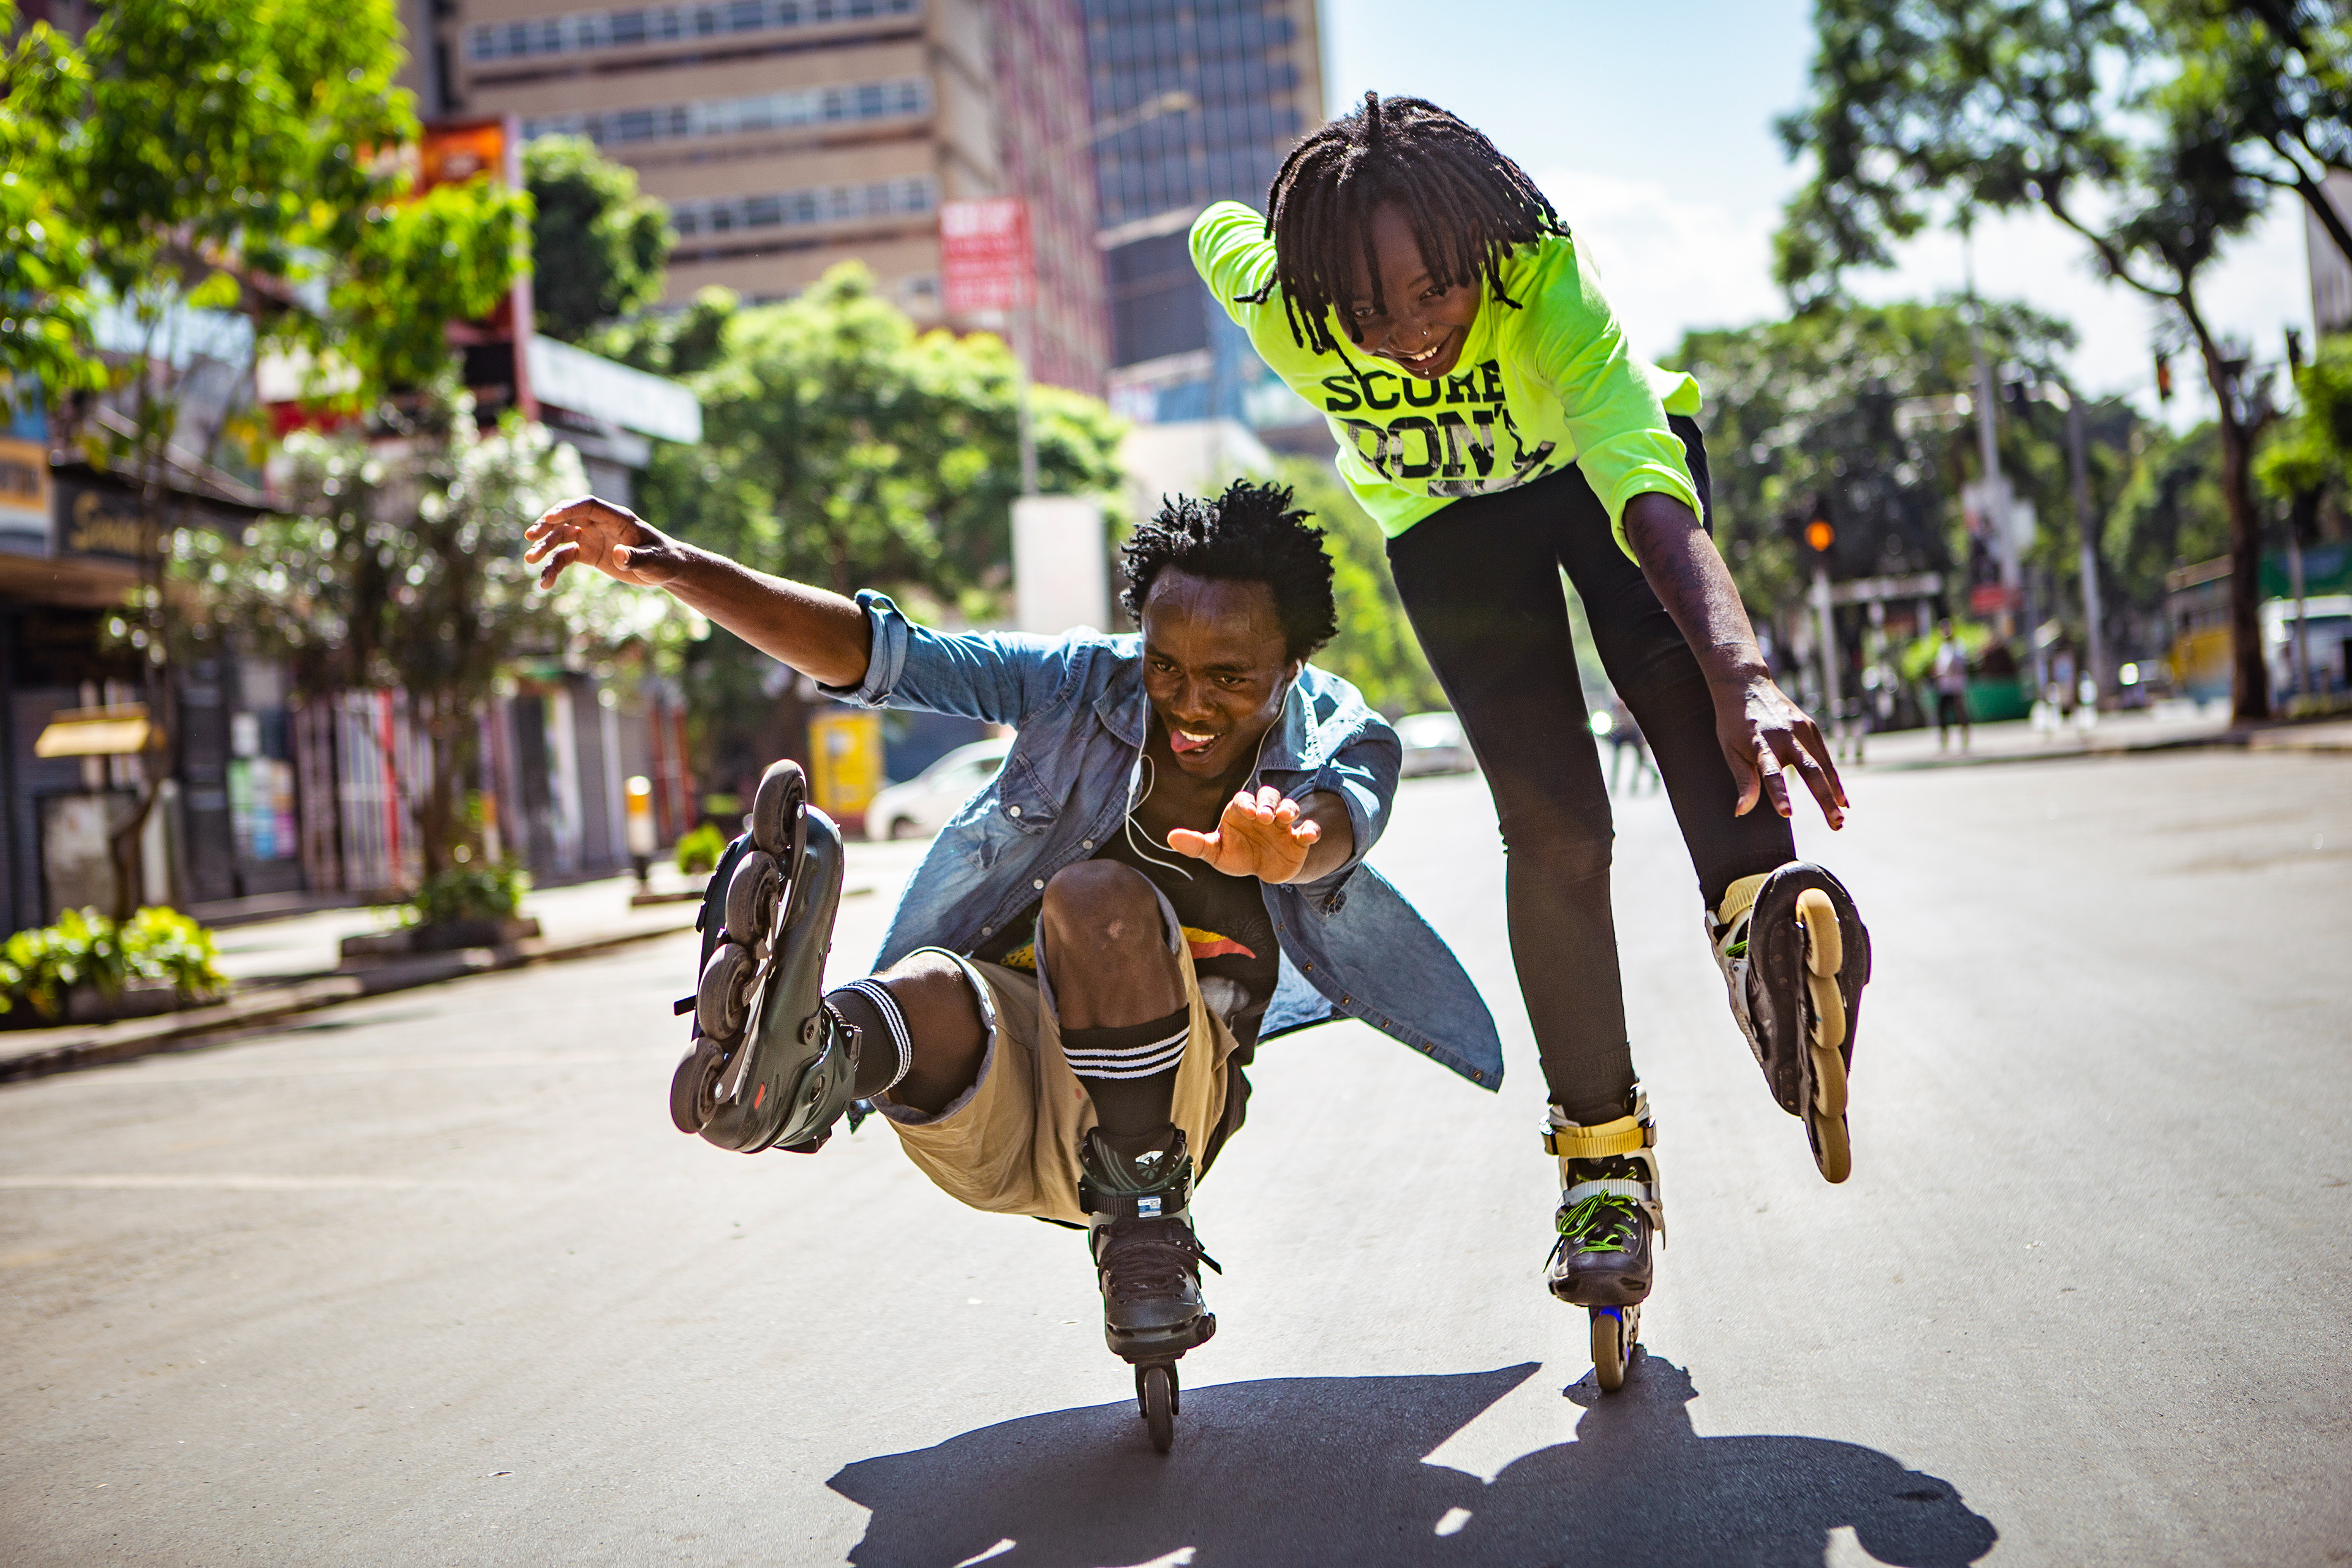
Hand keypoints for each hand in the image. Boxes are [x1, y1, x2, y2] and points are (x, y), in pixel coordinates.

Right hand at [523, 496, 680, 590]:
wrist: (665, 569)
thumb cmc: (663, 561)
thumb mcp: (653, 562)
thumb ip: (636, 558)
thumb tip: (619, 556)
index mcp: (617, 518)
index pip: (588, 506)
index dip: (569, 509)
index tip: (549, 517)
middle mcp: (600, 524)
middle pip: (569, 519)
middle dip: (548, 526)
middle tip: (531, 537)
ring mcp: (592, 537)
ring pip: (562, 537)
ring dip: (545, 547)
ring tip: (530, 561)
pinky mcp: (588, 553)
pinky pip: (565, 557)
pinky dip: (553, 568)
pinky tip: (544, 583)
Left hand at [1166, 786, 1323, 881]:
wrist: (1264, 870)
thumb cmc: (1237, 854)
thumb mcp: (1216, 852)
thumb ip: (1196, 845)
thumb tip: (1170, 837)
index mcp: (1241, 811)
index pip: (1243, 799)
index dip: (1245, 803)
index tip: (1246, 812)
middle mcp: (1264, 812)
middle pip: (1268, 796)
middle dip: (1268, 803)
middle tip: (1264, 816)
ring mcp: (1283, 824)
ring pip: (1289, 806)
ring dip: (1289, 809)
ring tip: (1287, 818)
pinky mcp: (1300, 838)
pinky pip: (1310, 828)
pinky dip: (1311, 830)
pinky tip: (1307, 835)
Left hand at [1715, 677, 1847, 828]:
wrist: (1746, 685)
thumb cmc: (1734, 724)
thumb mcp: (1731, 750)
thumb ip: (1743, 781)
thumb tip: (1741, 812)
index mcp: (1760, 743)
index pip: (1769, 772)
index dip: (1778, 793)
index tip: (1786, 814)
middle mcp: (1784, 736)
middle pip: (1809, 770)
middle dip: (1824, 799)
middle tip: (1836, 824)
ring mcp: (1801, 729)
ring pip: (1823, 765)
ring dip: (1834, 793)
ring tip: (1841, 820)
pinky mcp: (1810, 727)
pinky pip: (1825, 757)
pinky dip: (1834, 779)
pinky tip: (1842, 800)